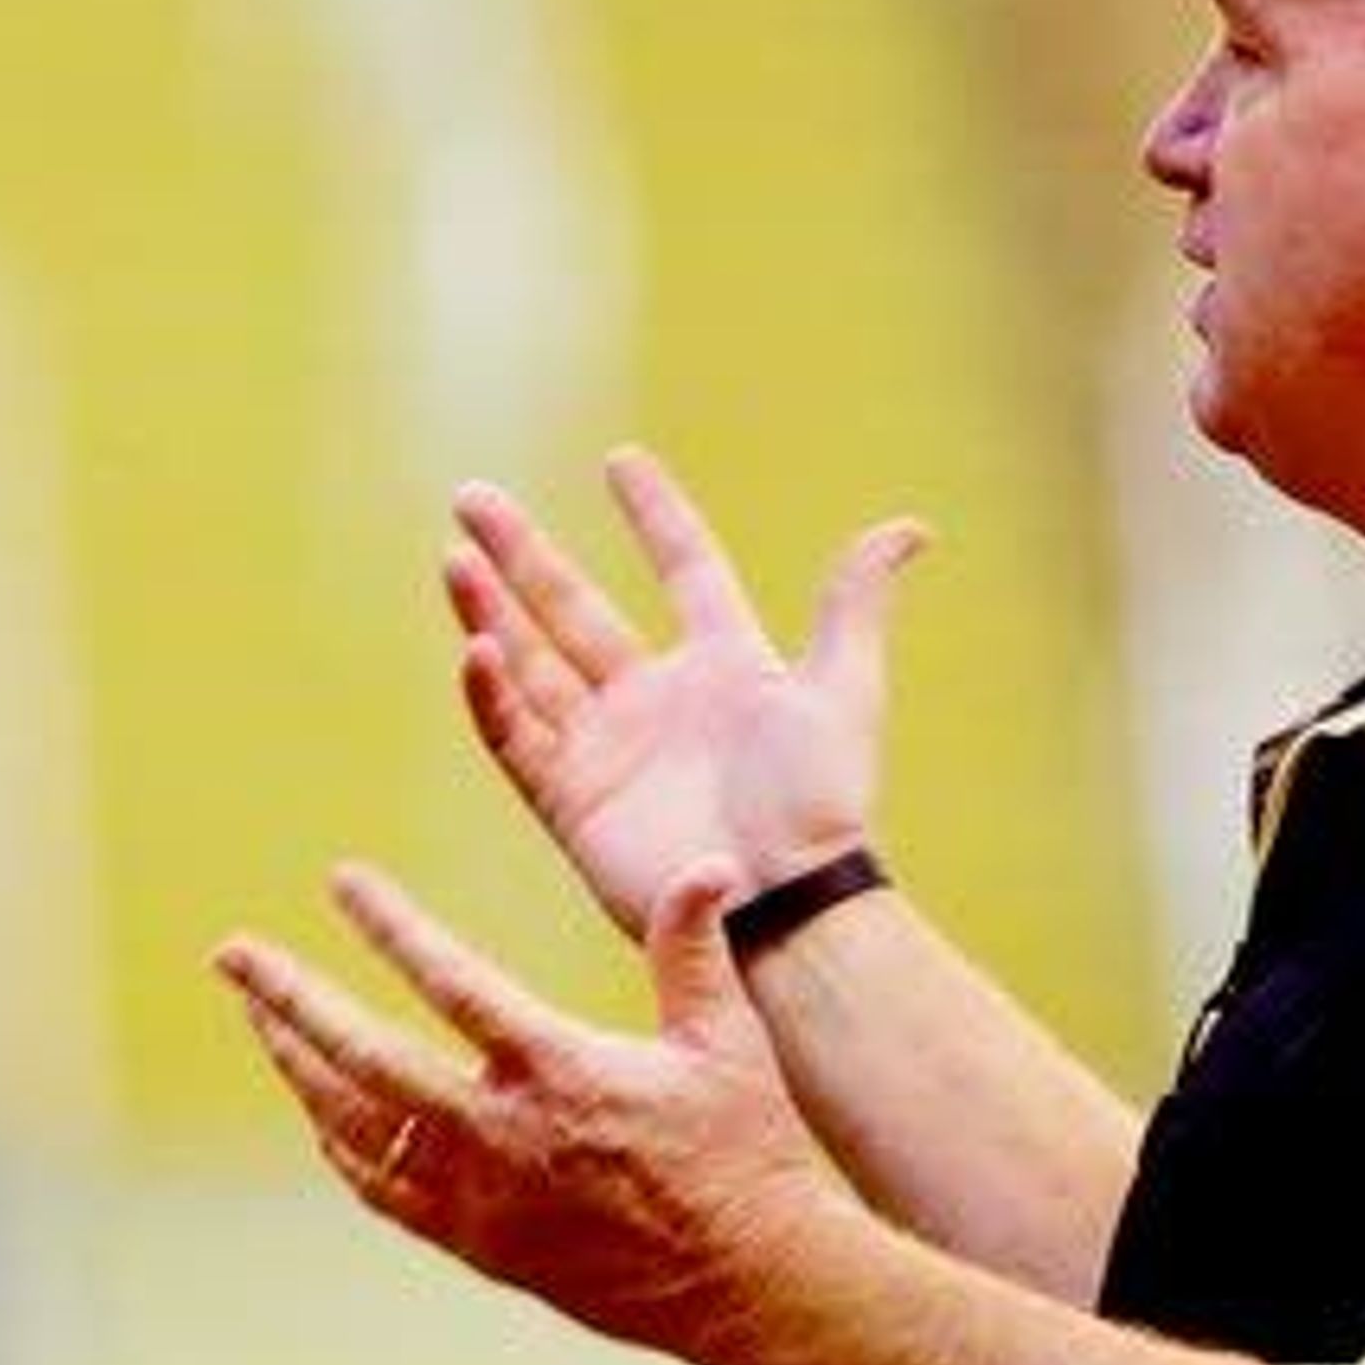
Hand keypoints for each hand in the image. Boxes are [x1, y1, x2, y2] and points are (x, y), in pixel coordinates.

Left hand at [210, 858, 846, 1355]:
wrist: (748, 1285)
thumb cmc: (745, 1154)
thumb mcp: (727, 1041)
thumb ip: (694, 949)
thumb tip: (707, 862)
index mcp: (559, 1072)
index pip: (451, 982)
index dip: (390, 927)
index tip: (341, 882)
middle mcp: (503, 1135)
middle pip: (364, 1058)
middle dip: (288, 1001)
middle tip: (230, 955)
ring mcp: (481, 1197)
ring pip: (357, 1126)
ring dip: (297, 1067)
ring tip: (257, 1018)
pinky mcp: (480, 1245)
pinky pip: (384, 1190)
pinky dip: (340, 1145)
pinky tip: (316, 1112)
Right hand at [447, 446, 925, 939]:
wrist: (785, 902)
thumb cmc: (821, 805)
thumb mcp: (843, 690)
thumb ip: (855, 605)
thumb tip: (910, 529)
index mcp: (723, 664)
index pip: (682, 568)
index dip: (654, 515)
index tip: (621, 462)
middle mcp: (656, 700)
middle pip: (573, 607)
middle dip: (521, 554)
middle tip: (471, 498)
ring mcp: (609, 750)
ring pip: (530, 664)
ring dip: (490, 612)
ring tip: (454, 560)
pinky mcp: (574, 802)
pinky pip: (518, 740)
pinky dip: (491, 699)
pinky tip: (473, 650)